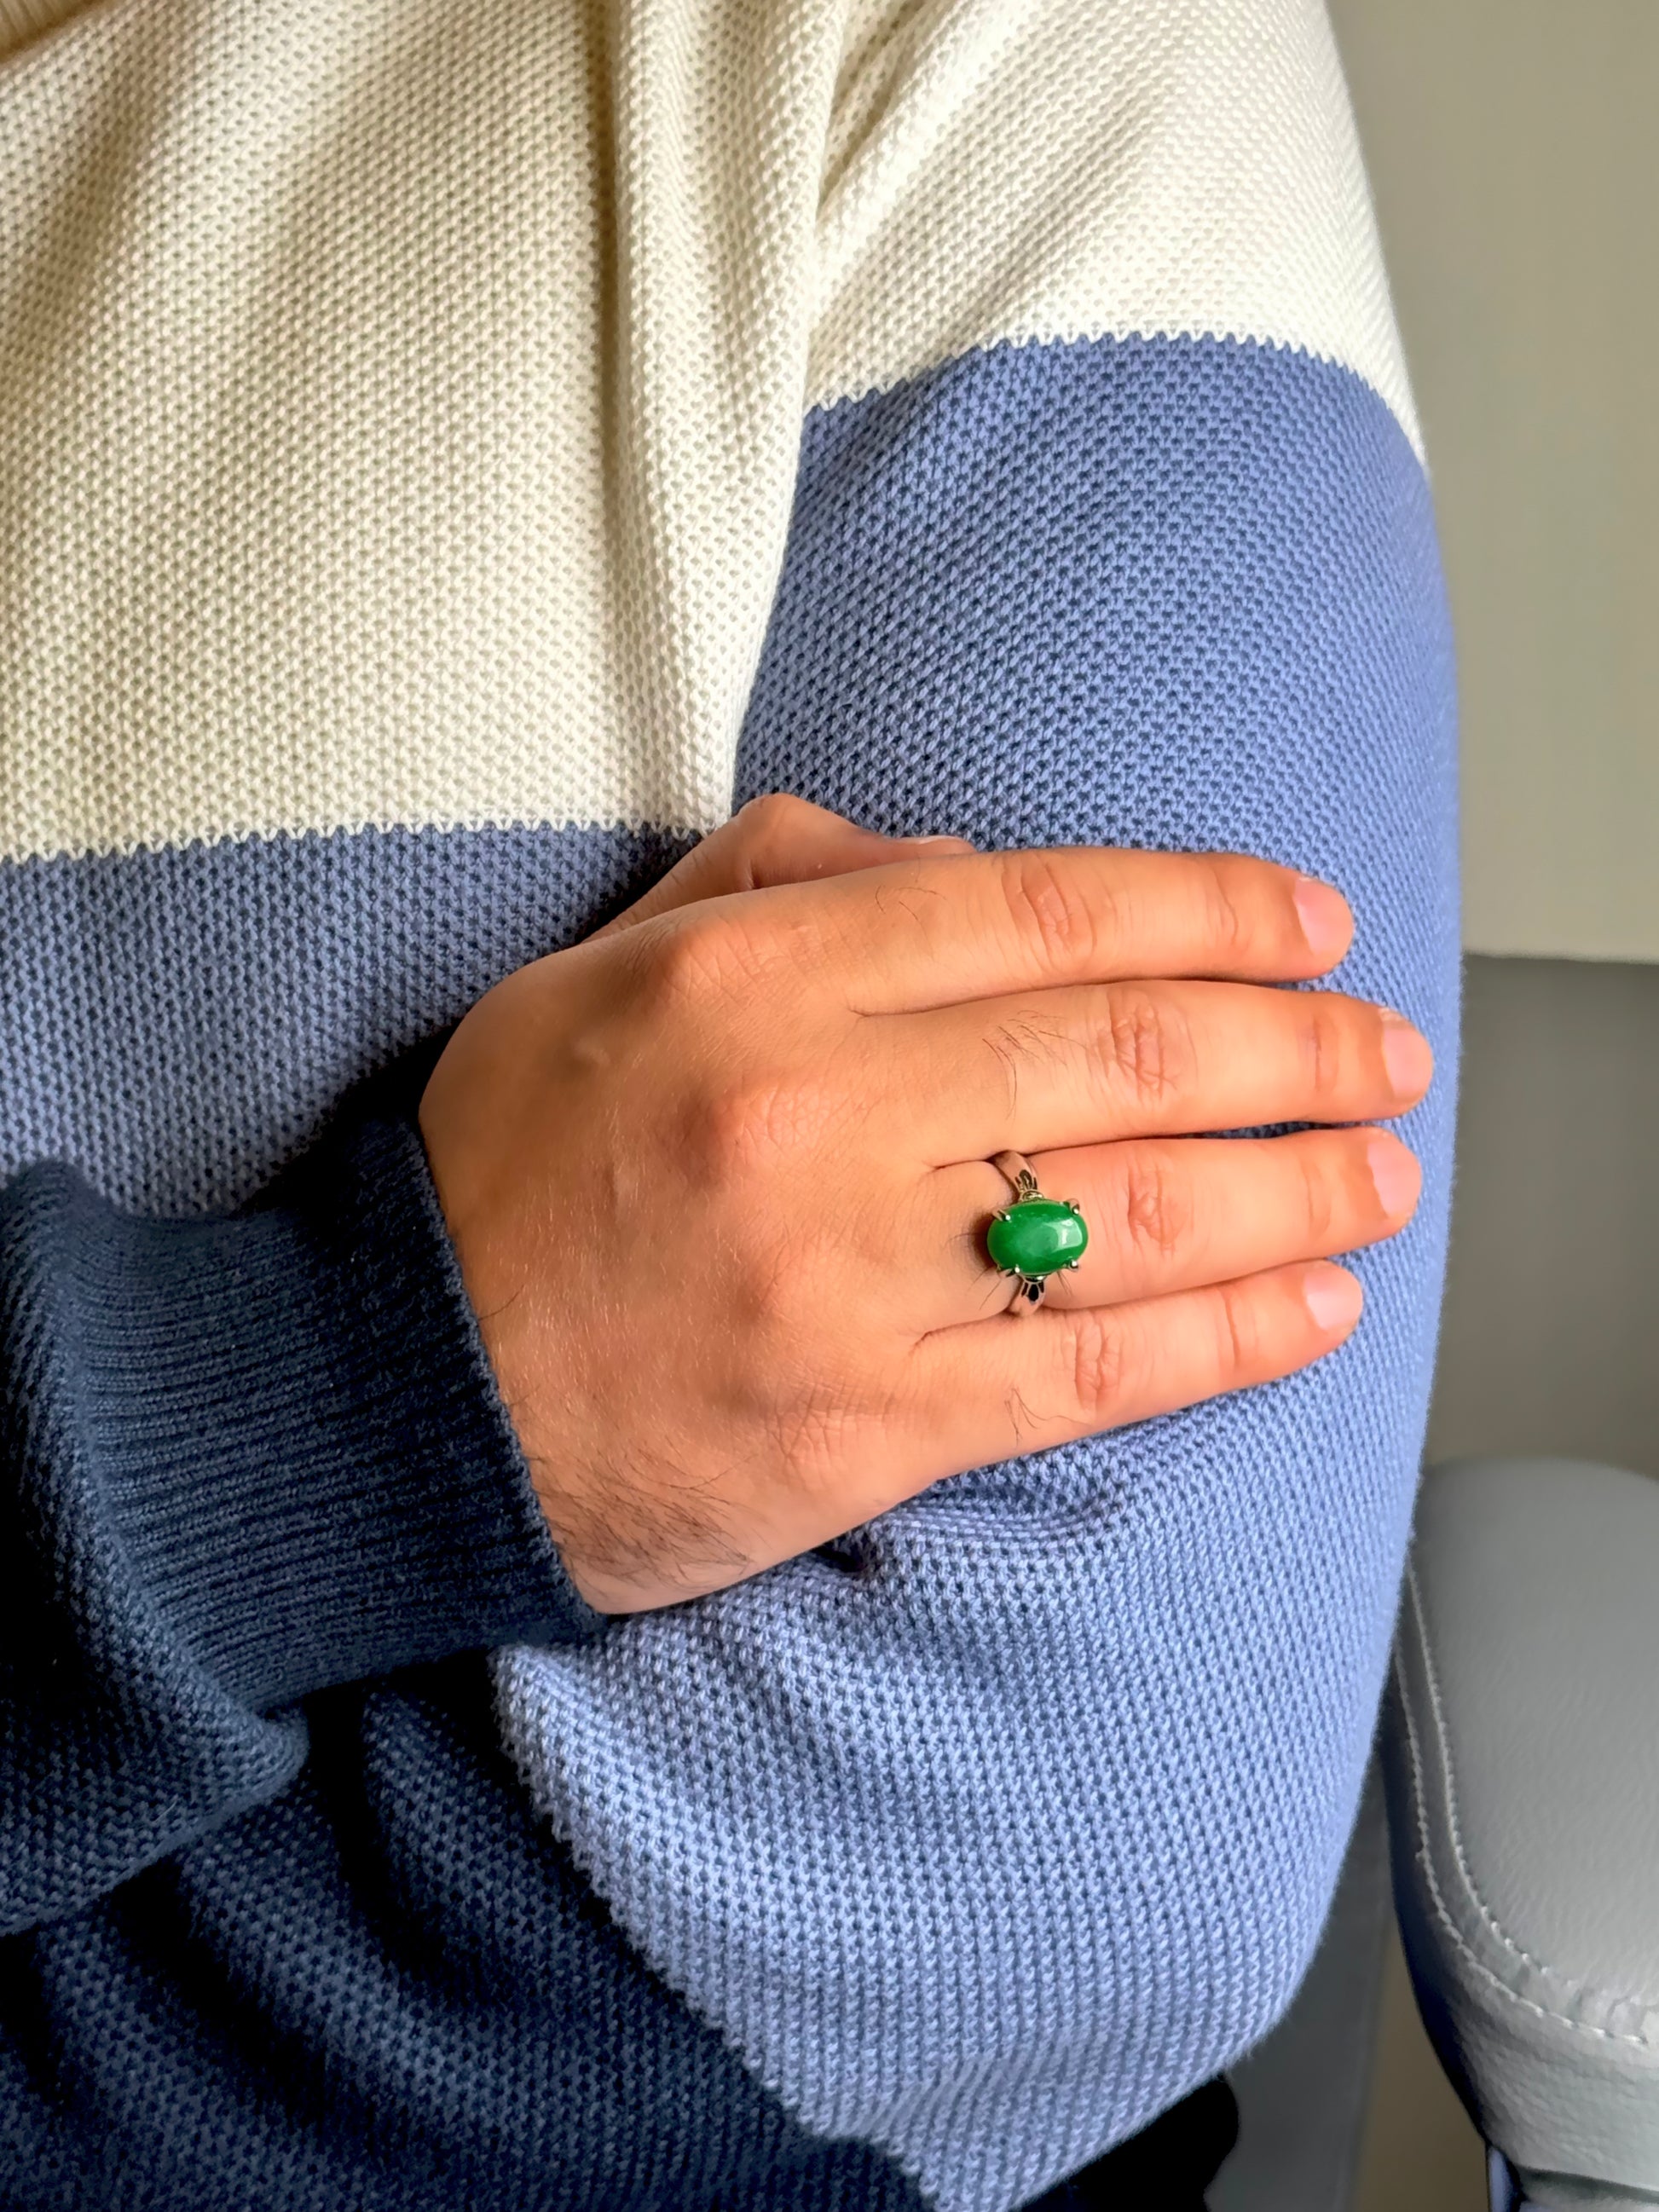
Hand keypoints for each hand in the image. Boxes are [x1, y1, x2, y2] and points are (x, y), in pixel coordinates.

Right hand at [419, 796, 1430, 1612]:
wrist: (404, 1399)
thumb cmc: (507, 1170)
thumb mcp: (600, 970)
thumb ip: (779, 881)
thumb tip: (963, 866)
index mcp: (751, 982)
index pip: (1038, 913)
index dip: (1207, 910)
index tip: (1308, 923)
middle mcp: (816, 1115)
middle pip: (1125, 1057)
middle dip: (1295, 1047)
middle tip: (1385, 1049)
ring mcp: (851, 1280)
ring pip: (1139, 1212)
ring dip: (1299, 1186)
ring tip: (1386, 1170)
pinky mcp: (871, 1425)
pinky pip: (1091, 1367)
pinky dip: (1230, 1335)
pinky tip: (1318, 1307)